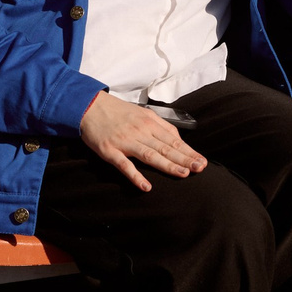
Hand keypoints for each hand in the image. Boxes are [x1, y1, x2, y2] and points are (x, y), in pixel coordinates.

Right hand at [77, 92, 207, 191]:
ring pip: (150, 155)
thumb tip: (177, 139)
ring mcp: (125, 142)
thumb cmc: (119, 111)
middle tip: (199, 168)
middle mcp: (140, 132)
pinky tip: (146, 186)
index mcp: (149, 123)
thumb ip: (160, 126)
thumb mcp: (143, 113)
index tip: (201, 161)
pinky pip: (124, 165)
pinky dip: (135, 176)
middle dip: (184, 159)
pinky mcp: (110, 151)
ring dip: (167, 165)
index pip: (173, 139)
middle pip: (165, 147)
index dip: (188, 151)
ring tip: (182, 174)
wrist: (90, 106)